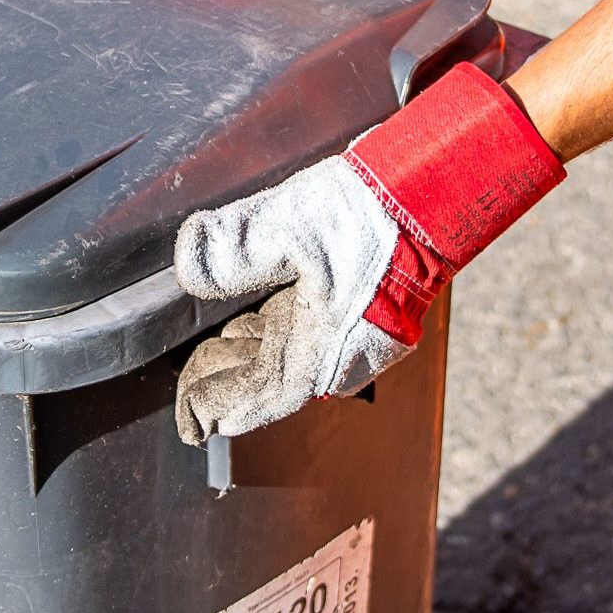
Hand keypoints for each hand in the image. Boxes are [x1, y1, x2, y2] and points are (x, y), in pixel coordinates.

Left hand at [171, 63, 564, 442]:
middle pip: (267, 381)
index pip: (257, 398)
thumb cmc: (371, 216)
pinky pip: (302, 339)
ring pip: (283, 359)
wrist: (429, 192)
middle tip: (184, 380)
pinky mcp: (357, 316)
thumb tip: (188, 266)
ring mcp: (353, 339)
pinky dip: (268, 334)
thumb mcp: (290, 224)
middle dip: (224, 380)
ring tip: (206, 352)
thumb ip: (234, 247)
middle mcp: (340, 357)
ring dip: (244, 356)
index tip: (188, 419)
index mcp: (322, 351)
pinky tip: (244, 323)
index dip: (217, 408)